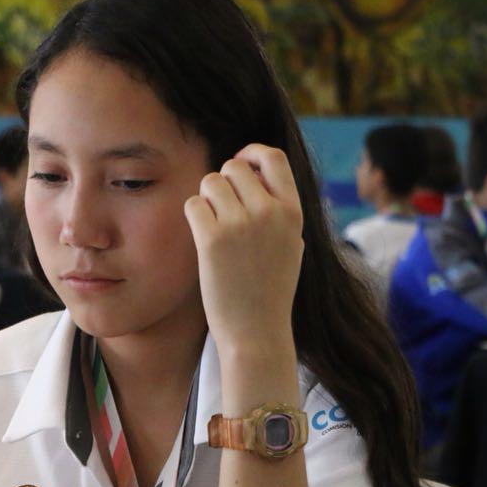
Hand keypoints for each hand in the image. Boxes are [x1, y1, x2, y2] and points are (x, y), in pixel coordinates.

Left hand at [183, 145, 303, 353]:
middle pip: (234, 167)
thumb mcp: (292, 244)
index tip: (240, 165)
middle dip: (223, 181)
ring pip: (210, 181)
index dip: (251, 154)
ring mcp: (240, 225)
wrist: (257, 332)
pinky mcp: (212, 239)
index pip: (273, 157)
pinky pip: (193, 204)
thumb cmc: (270, 291)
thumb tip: (257, 175)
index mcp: (293, 212)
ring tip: (213, 224)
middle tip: (222, 209)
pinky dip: (194, 216)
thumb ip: (279, 210)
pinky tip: (202, 236)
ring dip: (206, 198)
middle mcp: (269, 212)